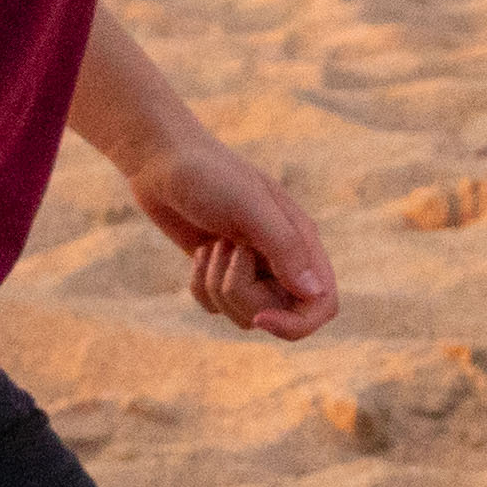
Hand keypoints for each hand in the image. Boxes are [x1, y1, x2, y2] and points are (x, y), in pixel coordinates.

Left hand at [125, 130, 339, 339]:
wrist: (164, 162)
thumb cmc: (211, 176)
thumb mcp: (250, 207)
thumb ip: (285, 248)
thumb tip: (316, 294)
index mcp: (301, 241)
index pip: (322, 303)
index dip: (298, 323)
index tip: (261, 317)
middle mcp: (281, 259)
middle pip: (276, 313)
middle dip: (241, 294)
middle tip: (226, 250)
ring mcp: (250, 268)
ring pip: (242, 314)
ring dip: (216, 286)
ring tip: (212, 245)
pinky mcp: (221, 272)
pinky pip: (214, 306)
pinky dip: (199, 286)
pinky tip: (199, 252)